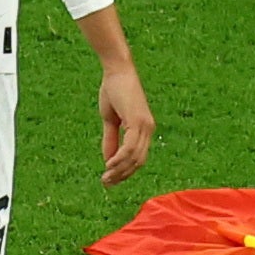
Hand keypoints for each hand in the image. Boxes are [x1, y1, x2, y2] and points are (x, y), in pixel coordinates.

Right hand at [97, 66, 154, 186]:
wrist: (117, 71)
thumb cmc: (114, 91)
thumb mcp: (111, 120)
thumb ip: (111, 140)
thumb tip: (108, 160)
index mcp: (144, 129)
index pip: (138, 158)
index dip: (125, 171)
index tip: (111, 180)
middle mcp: (148, 129)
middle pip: (138, 161)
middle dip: (122, 175)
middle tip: (107, 183)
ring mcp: (145, 126)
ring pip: (134, 157)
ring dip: (119, 170)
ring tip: (106, 177)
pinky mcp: (138, 121)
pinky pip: (130, 147)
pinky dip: (120, 158)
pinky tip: (109, 164)